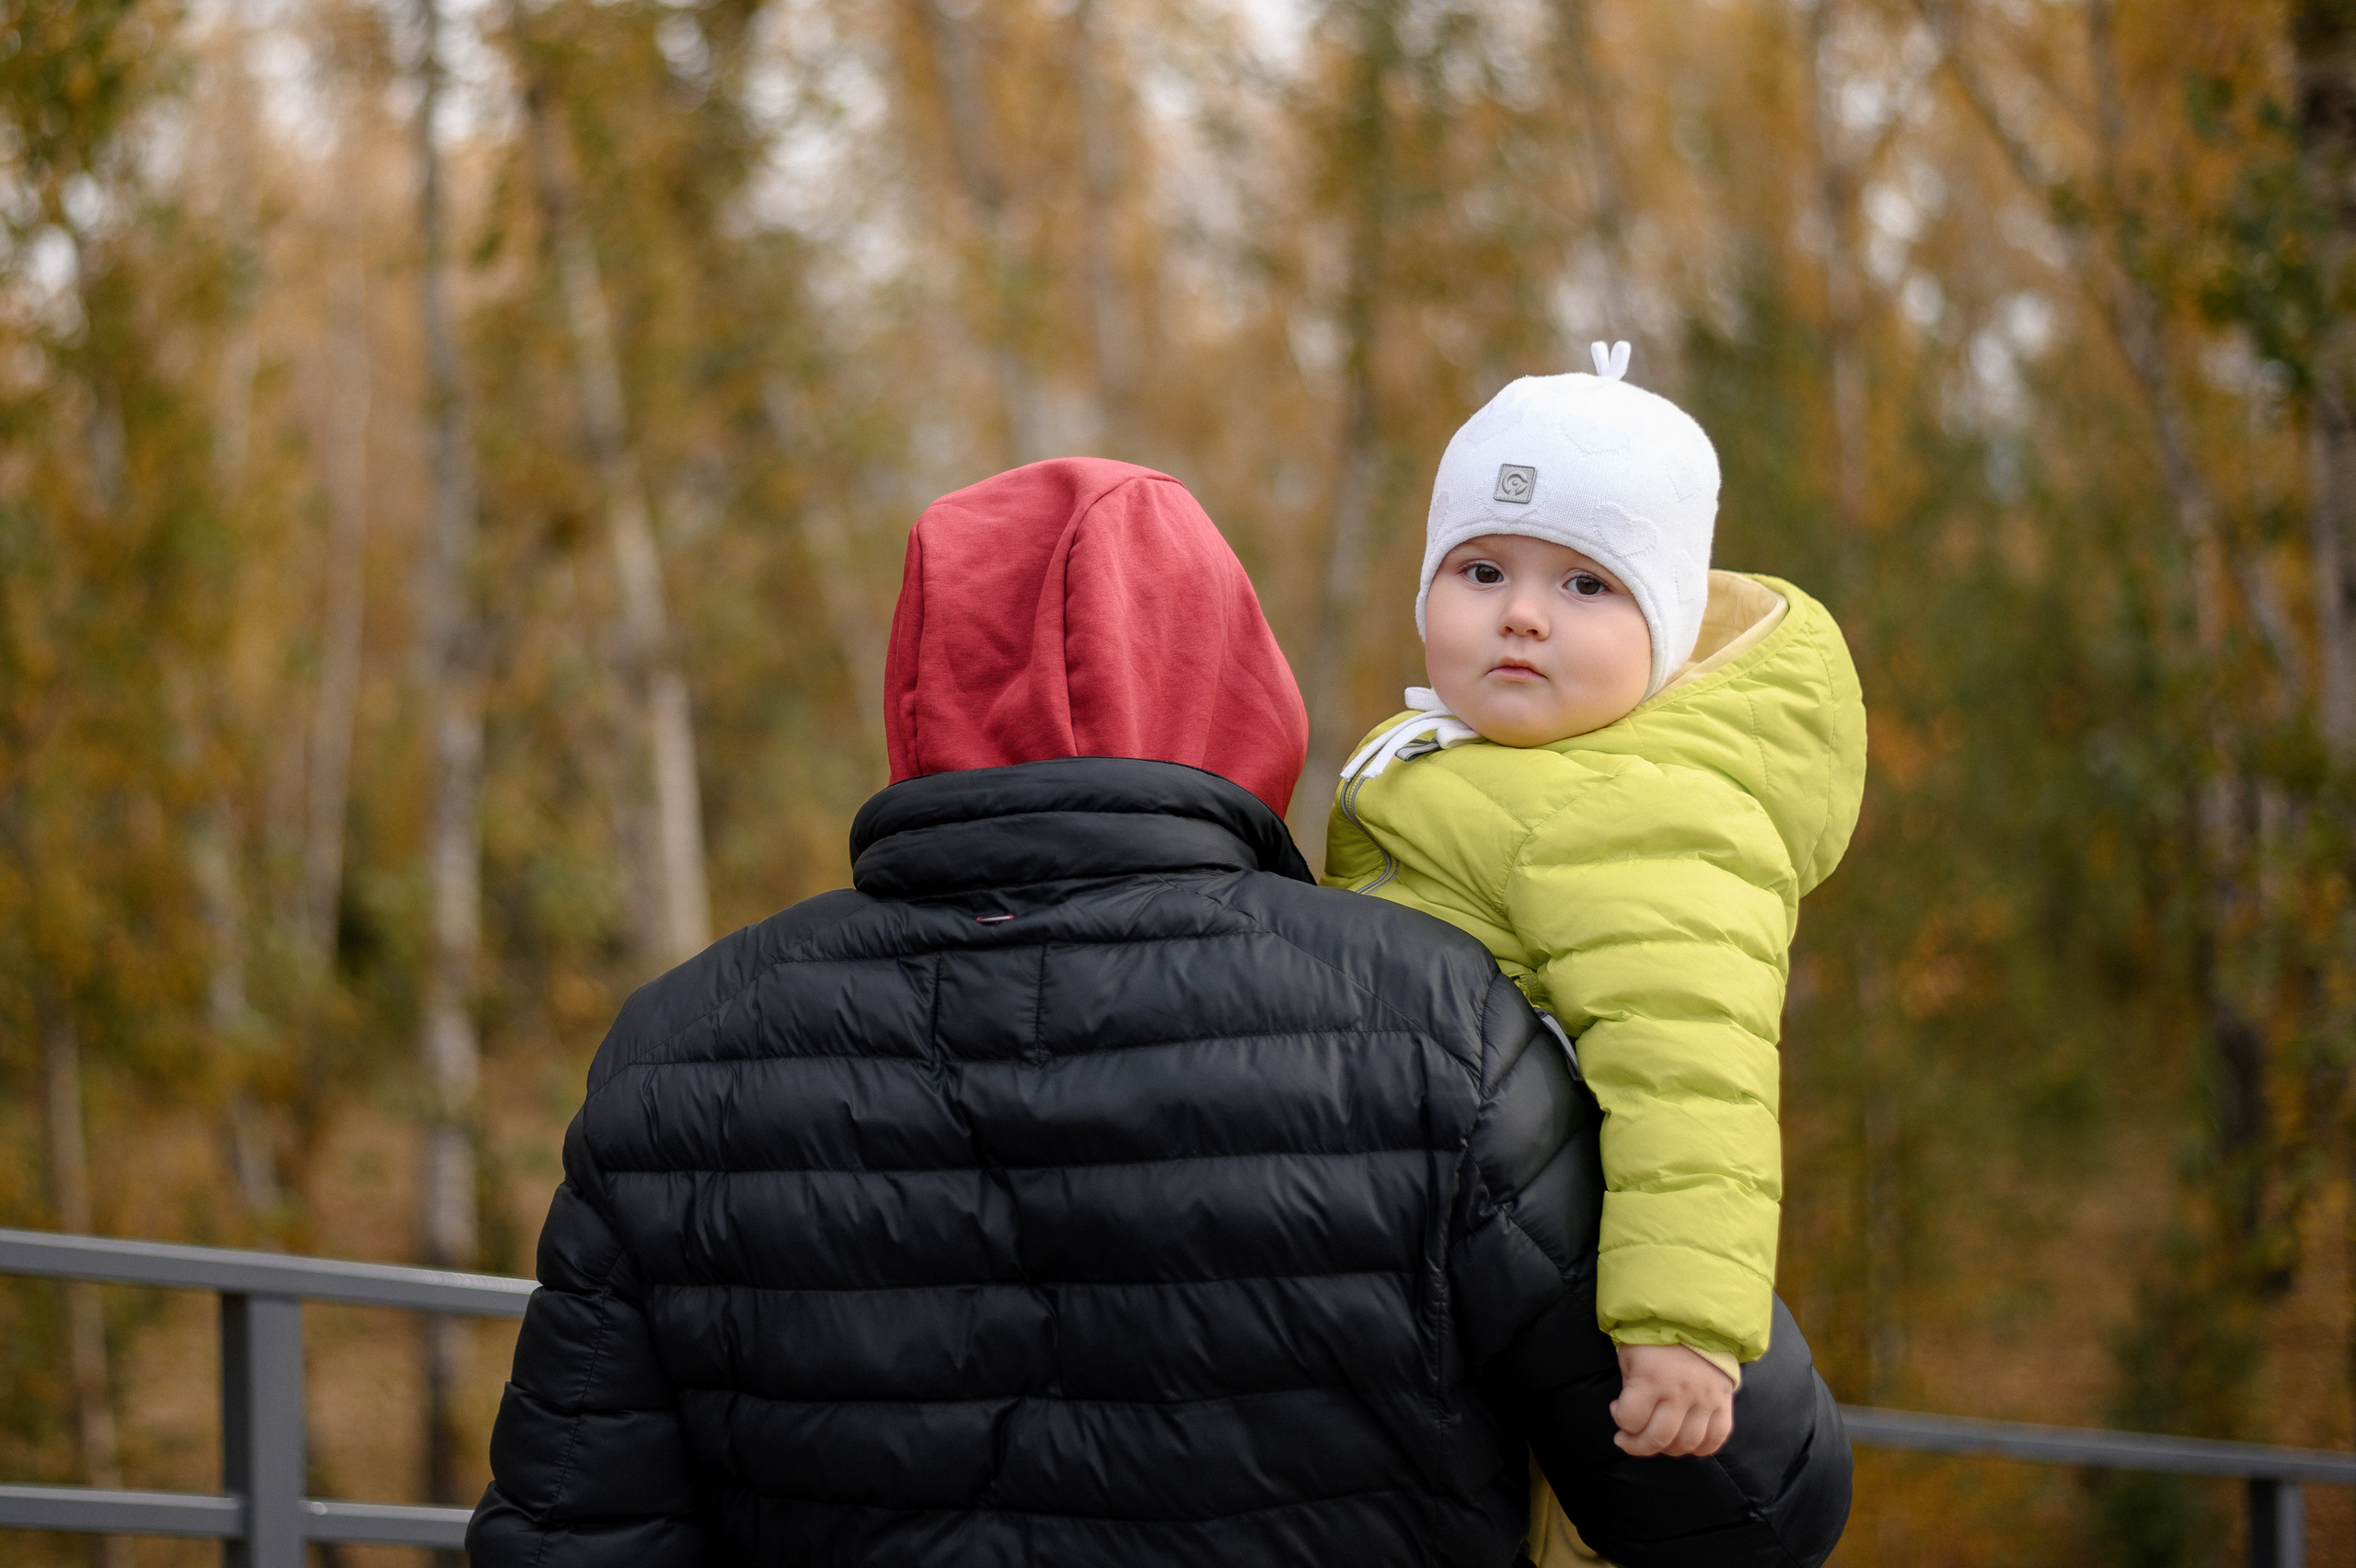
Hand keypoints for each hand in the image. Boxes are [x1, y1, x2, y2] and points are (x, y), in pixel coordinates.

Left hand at [1610, 1343, 1735, 1456]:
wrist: (1695, 1321)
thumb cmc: (1655, 1339)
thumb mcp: (1631, 1356)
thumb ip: (1630, 1388)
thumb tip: (1631, 1418)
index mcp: (1651, 1378)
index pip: (1630, 1419)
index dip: (1619, 1419)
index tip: (1617, 1408)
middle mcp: (1680, 1392)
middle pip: (1658, 1438)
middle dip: (1638, 1445)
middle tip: (1631, 1438)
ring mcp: (1705, 1399)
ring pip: (1686, 1443)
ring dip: (1667, 1448)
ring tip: (1658, 1438)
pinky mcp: (1723, 1402)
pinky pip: (1716, 1438)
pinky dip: (1700, 1448)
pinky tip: (1685, 1442)